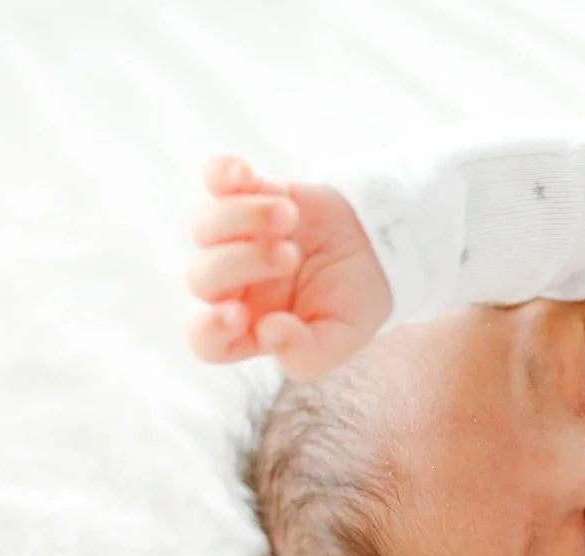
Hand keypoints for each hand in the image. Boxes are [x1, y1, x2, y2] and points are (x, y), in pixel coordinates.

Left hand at [186, 156, 392, 380]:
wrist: (383, 248)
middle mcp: (237, 285)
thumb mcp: (344, 338)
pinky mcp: (253, 195)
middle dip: (242, 263)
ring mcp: (239, 239)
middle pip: (201, 277)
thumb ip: (307, 354)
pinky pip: (216, 180)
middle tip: (290, 256)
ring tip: (289, 218)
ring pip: (204, 227)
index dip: (209, 330)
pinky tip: (246, 175)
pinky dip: (222, 173)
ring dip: (244, 219)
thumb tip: (266, 331)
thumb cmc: (357, 299)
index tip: (237, 314)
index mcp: (253, 327)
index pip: (206, 340)